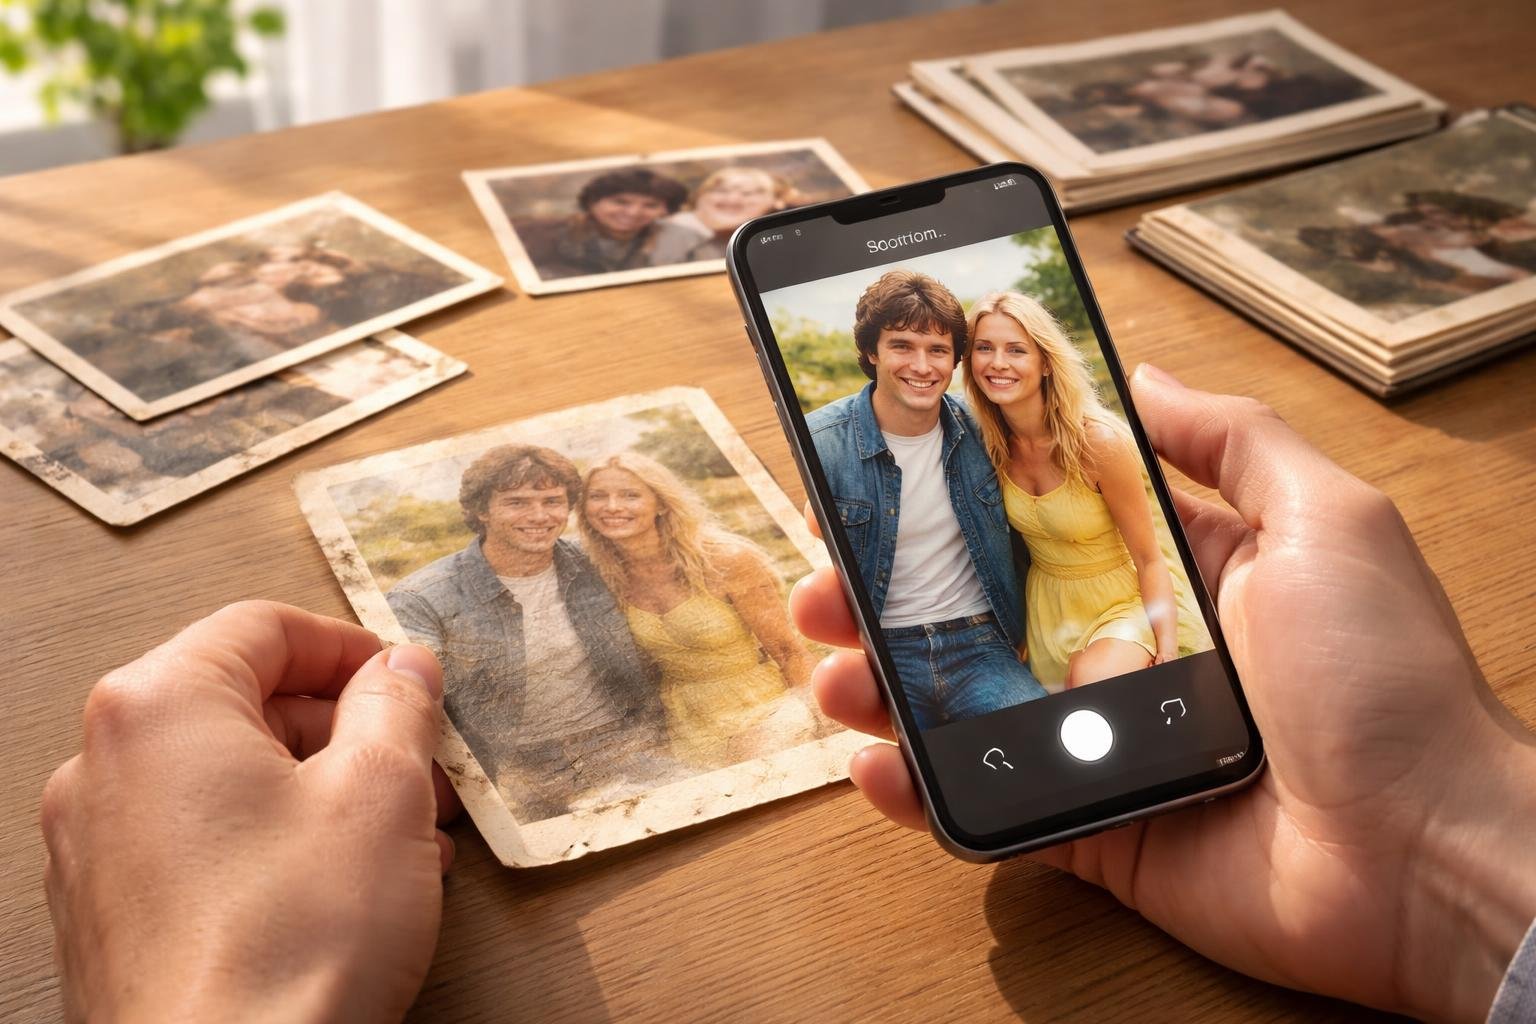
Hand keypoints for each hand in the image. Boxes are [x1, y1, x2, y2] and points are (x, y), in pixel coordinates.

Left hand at [41, 601, 460, 1022]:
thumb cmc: (289, 945)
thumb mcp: (381, 793)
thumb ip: (396, 706)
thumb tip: (402, 668)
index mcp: (159, 708)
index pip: (263, 628)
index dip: (352, 648)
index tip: (408, 683)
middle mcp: (107, 767)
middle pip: (245, 703)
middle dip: (348, 732)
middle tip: (421, 771)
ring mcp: (98, 848)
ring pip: (230, 779)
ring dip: (325, 792)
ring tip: (404, 841)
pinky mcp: (112, 917)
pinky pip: (204, 844)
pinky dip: (278, 843)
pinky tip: (349, 889)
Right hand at [792, 366, 1535, 1021]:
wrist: (1425, 855)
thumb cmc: (1384, 678)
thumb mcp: (1328, 520)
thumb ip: (1234, 442)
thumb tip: (1143, 378)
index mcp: (1176, 574)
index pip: (1041, 527)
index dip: (962, 506)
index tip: (888, 483)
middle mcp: (1130, 652)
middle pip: (984, 616)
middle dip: (896, 598)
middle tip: (829, 586)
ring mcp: (1106, 744)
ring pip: (967, 710)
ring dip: (888, 688)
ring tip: (835, 672)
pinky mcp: (1096, 828)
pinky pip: (992, 806)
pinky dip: (923, 792)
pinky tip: (873, 765)